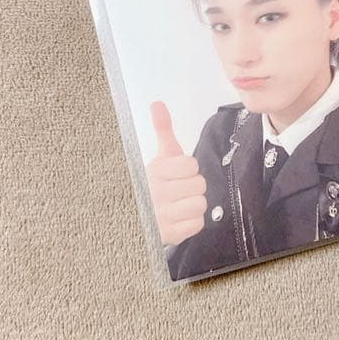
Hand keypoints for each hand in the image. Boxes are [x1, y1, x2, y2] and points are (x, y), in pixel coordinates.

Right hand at [146, 101, 206, 246]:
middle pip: (200, 185)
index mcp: (155, 171)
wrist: (138, 217)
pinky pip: (197, 224)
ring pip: (200, 204)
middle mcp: (156, 193)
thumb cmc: (154, 185)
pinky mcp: (169, 235)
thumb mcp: (159, 157)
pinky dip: (192, 222)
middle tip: (179, 190)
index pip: (191, 165)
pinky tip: (179, 219)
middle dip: (193, 187)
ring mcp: (162, 215)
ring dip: (194, 205)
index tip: (177, 174)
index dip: (188, 169)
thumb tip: (157, 103)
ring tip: (179, 204)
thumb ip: (162, 130)